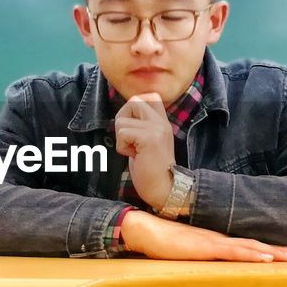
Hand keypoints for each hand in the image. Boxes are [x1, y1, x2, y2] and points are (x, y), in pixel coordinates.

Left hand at [114, 92, 175, 209]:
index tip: (132, 126)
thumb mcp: (148, 143)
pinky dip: (122, 147)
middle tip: (127, 137)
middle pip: (134, 101)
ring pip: (122, 120)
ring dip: (121, 138)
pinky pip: (122, 133)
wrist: (164, 189)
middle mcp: (161, 122)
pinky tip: (134, 156)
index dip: (133, 107)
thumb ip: (141, 127)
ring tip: (133, 151)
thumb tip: (122, 116)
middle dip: (123, 118)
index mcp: (162, 122)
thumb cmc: (151, 171)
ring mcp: (156, 129)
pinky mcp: (149, 138)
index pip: (150, 96)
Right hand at [120, 211, 286, 262]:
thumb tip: (215, 273)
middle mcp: (221, 240)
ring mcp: (215, 242)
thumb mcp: (189, 255)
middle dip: (281, 251)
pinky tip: (266, 258)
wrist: (146, 230)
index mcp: (219, 242)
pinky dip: (251, 254)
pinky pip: (233, 251)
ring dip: (274, 252)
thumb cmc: (164, 244)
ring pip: (251, 247)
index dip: (271, 250)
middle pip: (257, 245)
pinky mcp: (206, 247)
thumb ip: (203, 261)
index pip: (250, 246)